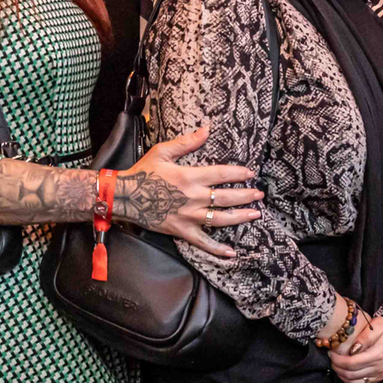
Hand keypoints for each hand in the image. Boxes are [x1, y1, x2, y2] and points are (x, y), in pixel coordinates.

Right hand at [115, 124, 263, 257]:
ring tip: (255, 214)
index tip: (251, 174)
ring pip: (221, 218)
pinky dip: (217, 249)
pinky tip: (231, 253)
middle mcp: (193, 197)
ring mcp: (189, 216)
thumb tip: (207, 129)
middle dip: (246, 196)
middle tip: (260, 195)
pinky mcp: (181, 230)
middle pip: (227, 197)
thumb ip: (187, 142)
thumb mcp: (163, 152)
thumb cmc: (143, 172)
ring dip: (240, 217)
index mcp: (190, 176)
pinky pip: (202, 242)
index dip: (239, 174)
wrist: (123, 197)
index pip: (222, 174)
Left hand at [330, 314, 382, 382]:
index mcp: (377, 355)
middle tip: (331, 358)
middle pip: (351, 374)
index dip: (338, 360)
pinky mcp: (378, 379)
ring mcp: (379, 375)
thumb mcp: (377, 326)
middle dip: (337, 367)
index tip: (331, 353)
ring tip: (337, 365)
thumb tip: (353, 349)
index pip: (351, 363)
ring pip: (354, 382)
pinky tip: (345, 375)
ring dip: (342, 376)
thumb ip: (365, 337)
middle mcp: (378, 368)